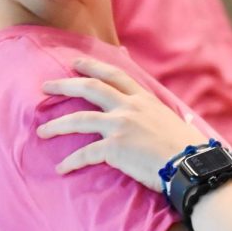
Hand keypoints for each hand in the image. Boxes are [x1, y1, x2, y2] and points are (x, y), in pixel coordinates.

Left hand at [36, 58, 205, 191]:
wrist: (189, 164)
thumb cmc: (185, 147)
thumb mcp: (169, 118)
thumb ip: (153, 112)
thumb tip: (150, 113)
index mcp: (143, 99)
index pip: (114, 75)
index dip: (92, 66)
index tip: (76, 62)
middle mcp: (129, 107)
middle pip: (89, 88)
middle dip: (65, 85)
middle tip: (45, 86)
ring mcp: (120, 125)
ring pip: (79, 119)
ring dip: (57, 125)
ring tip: (41, 132)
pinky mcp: (115, 148)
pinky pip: (85, 153)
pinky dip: (70, 161)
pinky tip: (61, 168)